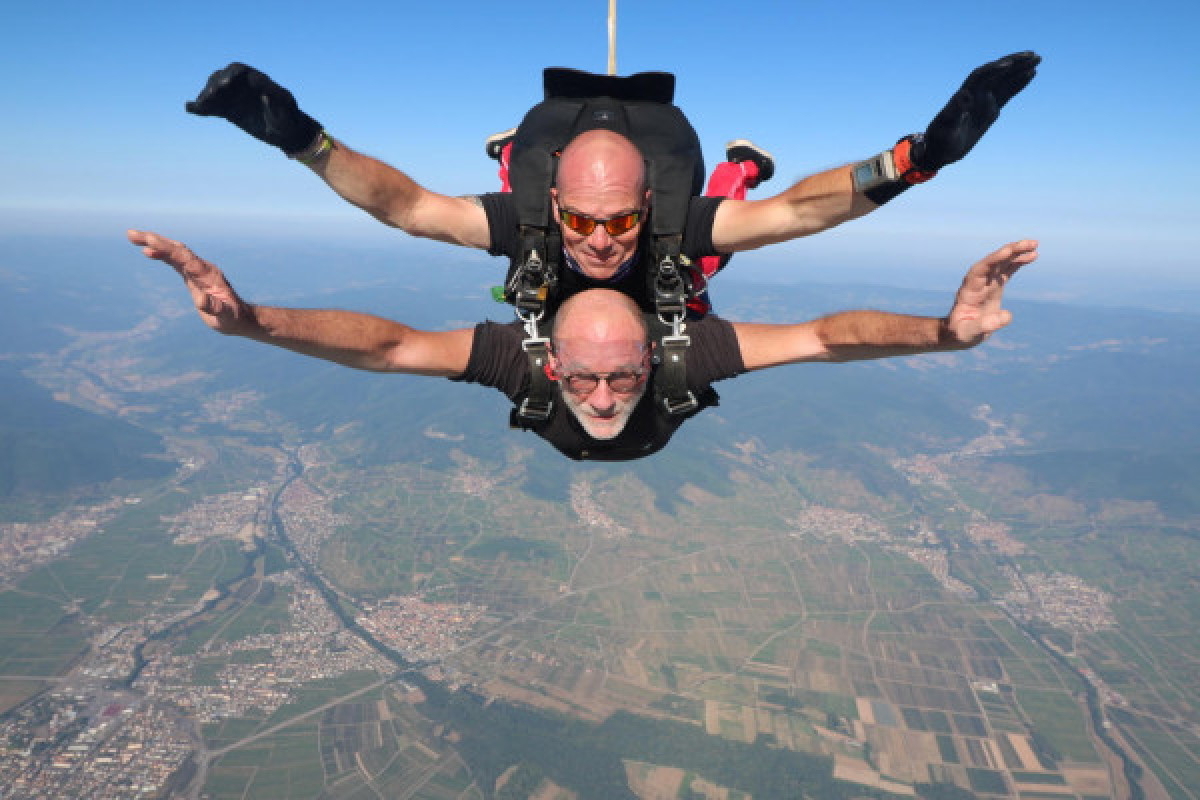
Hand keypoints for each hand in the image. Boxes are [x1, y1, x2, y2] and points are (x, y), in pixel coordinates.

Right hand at [128, 230, 255, 334]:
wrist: (240, 317)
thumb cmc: (232, 317)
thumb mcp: (225, 316)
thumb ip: (214, 307)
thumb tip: (201, 301)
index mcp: (208, 275)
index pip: (184, 257)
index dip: (166, 248)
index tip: (149, 240)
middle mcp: (202, 268)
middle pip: (177, 249)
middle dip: (155, 240)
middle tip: (131, 234)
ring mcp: (197, 270)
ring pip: (175, 252)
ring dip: (155, 244)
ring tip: (133, 237)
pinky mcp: (192, 276)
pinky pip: (175, 260)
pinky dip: (162, 254)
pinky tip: (148, 252)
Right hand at [186, 63, 321, 154]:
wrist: (287, 134)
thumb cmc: (290, 121)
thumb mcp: (287, 112)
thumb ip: (276, 102)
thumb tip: (262, 92)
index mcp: (257, 81)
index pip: (239, 71)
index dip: (229, 75)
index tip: (224, 85)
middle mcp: (242, 87)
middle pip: (222, 78)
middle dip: (214, 85)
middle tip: (211, 96)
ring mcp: (234, 98)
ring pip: (215, 91)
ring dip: (206, 96)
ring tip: (201, 106)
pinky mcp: (228, 111)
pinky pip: (213, 107)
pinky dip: (202, 108)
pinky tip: (190, 109)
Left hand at [912, 51, 1040, 171]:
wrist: (940, 150)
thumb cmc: (941, 140)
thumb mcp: (946, 127)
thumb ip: (954, 111)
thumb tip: (963, 95)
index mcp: (965, 94)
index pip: (981, 75)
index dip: (994, 69)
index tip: (1009, 64)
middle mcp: (976, 93)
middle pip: (996, 72)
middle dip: (1013, 62)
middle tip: (1033, 55)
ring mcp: (984, 100)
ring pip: (1004, 80)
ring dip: (1020, 69)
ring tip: (1037, 59)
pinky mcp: (991, 108)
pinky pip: (1007, 92)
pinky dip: (1018, 83)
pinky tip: (1030, 74)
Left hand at [945, 239, 1037, 345]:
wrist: (959, 333)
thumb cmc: (961, 333)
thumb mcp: (969, 332)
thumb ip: (984, 325)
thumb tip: (1007, 316)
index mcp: (969, 291)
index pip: (980, 270)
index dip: (993, 260)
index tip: (1007, 251)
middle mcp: (978, 282)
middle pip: (993, 261)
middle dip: (1009, 251)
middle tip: (1029, 243)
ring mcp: (987, 283)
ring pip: (1002, 263)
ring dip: (1017, 252)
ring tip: (1035, 245)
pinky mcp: (995, 286)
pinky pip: (1008, 270)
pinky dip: (1019, 262)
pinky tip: (1033, 255)